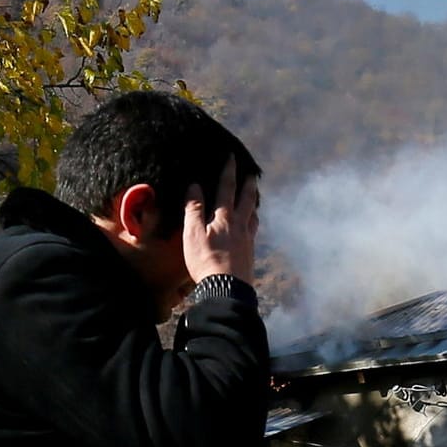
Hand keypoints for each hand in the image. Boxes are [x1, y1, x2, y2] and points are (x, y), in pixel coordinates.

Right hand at [182, 155, 258, 284]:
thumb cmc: (206, 261)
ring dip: (253, 204)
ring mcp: (248, 239)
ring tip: (254, 199)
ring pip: (253, 216)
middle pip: (247, 200)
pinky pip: (253, 231)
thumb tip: (194, 186)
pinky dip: (253, 222)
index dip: (228, 171)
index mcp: (225, 218)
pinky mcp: (250, 253)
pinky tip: (251, 227)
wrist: (228, 289)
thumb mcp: (193, 234)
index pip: (227, 188)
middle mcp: (240, 225)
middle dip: (249, 185)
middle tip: (252, 174)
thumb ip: (194, 209)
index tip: (231, 157)